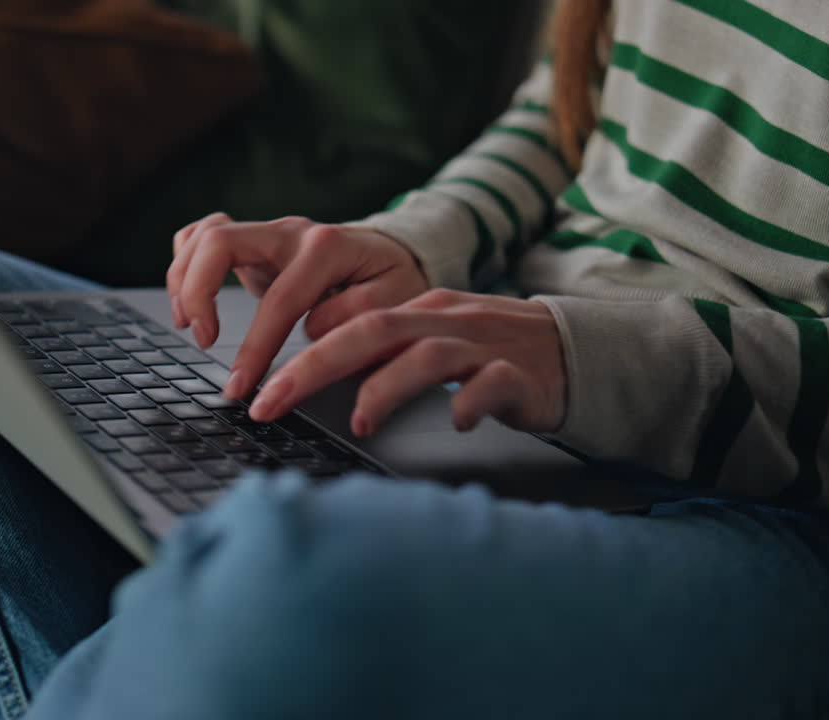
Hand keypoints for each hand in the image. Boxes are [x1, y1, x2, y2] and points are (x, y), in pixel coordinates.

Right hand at [166, 213, 429, 398]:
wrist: (391, 254)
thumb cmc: (393, 283)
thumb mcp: (397, 304)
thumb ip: (361, 316)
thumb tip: (314, 329)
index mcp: (328, 248)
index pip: (279, 299)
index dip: (255, 347)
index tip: (240, 387)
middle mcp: (291, 232)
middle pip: (221, 241)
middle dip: (198, 291)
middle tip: (201, 338)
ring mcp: (268, 233)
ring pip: (205, 234)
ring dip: (184, 278)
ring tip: (188, 324)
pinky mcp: (252, 242)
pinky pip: (203, 234)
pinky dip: (186, 262)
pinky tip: (189, 298)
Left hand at [246, 289, 567, 435]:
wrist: (571, 352)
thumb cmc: (489, 355)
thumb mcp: (427, 346)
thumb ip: (378, 356)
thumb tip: (310, 375)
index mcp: (415, 311)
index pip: (345, 322)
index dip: (297, 353)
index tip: (257, 389)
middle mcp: (442, 321)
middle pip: (370, 331)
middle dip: (313, 366)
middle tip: (270, 403)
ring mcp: (483, 346)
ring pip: (427, 355)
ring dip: (388, 386)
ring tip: (362, 419)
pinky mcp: (521, 375)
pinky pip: (494, 383)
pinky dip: (471, 401)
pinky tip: (456, 422)